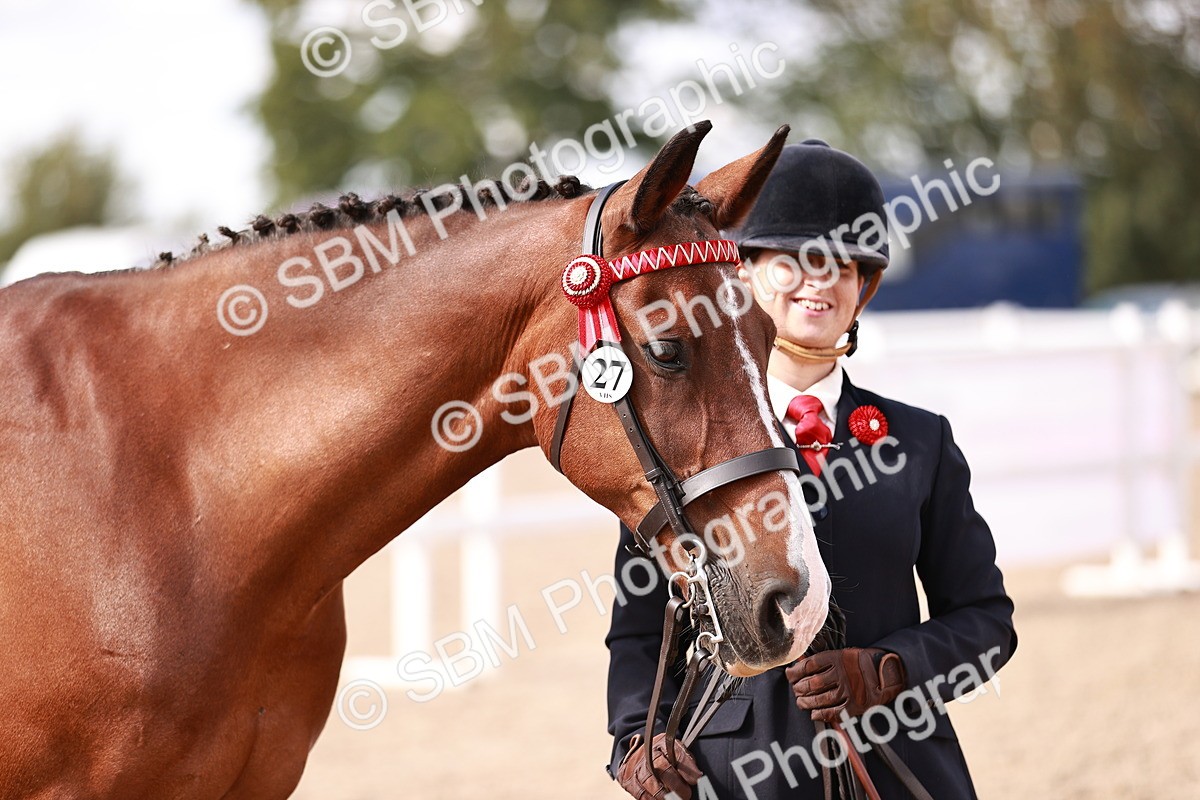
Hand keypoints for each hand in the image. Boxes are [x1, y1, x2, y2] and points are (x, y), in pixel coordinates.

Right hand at [616, 732, 703, 799]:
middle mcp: (647, 754)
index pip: (676, 753)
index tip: (697, 779)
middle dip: (677, 784)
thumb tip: (697, 775)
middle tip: (686, 794)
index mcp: (661, 743)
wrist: (635, 758)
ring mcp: (637, 768)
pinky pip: (643, 795)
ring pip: (652, 785)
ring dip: (665, 795)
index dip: (687, 767)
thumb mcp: (673, 751)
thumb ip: (684, 760)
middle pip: (662, 769)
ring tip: (675, 799)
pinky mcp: (629, 782)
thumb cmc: (660, 756)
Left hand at [786, 647, 905, 723]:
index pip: (809, 665)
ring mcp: (849, 690)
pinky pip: (833, 712)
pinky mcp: (856, 705)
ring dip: (806, 702)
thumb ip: (825, 661)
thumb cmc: (861, 663)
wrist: (887, 673)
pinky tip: (813, 713)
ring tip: (801, 702)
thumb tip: (800, 668)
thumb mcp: (844, 654)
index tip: (790, 675)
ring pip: (820, 699)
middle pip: (812, 683)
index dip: (796, 671)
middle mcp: (843, 673)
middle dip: (799, 688)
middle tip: (795, 690)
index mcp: (838, 658)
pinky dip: (821, 714)